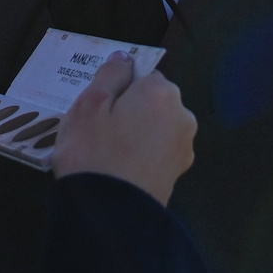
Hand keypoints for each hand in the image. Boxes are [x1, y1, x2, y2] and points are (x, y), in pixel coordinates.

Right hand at [51, 53, 196, 206]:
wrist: (110, 215)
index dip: (118, 89)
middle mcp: (182, 115)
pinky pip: (156, 153)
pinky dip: (141, 157)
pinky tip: (120, 171)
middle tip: (98, 132)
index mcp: (162, 92)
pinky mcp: (178, 174)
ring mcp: (184, 147)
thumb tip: (125, 58)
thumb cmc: (94, 152)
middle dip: (130, 111)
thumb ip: (110, 74)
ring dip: (136, 135)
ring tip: (107, 155)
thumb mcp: (89, 104)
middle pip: (152, 102)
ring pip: (155, 128)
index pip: (142, 75)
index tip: (99, 108)